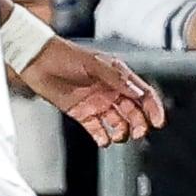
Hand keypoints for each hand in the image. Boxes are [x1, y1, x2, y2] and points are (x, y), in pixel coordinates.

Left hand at [20, 34, 165, 143]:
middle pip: (134, 112)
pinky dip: (103, 137)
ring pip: (118, 123)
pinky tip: (103, 140)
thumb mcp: (94, 63)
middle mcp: (110, 90)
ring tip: (117, 136)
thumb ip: (117, 78)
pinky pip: (97, 129)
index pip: (143, 94)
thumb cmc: (65, 55)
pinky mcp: (82, 113)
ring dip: (122, 132)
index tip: (158, 122)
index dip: (154, 108)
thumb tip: (139, 93)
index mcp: (118, 76)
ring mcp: (97, 103)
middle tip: (138, 133)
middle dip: (139, 124)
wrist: (37, 60)